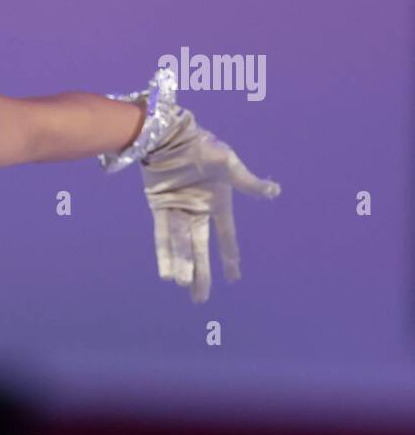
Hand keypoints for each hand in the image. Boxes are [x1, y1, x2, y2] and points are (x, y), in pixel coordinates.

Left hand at [138, 109, 280, 302]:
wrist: (171, 135)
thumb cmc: (203, 147)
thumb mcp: (229, 165)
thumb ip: (248, 184)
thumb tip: (275, 193)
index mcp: (218, 203)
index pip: (226, 237)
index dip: (229, 258)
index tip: (234, 278)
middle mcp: (198, 210)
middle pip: (200, 248)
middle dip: (201, 273)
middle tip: (199, 300)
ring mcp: (177, 210)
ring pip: (181, 244)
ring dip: (183, 265)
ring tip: (185, 288)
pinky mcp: (159, 206)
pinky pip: (162, 234)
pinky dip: (164, 253)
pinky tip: (166, 273)